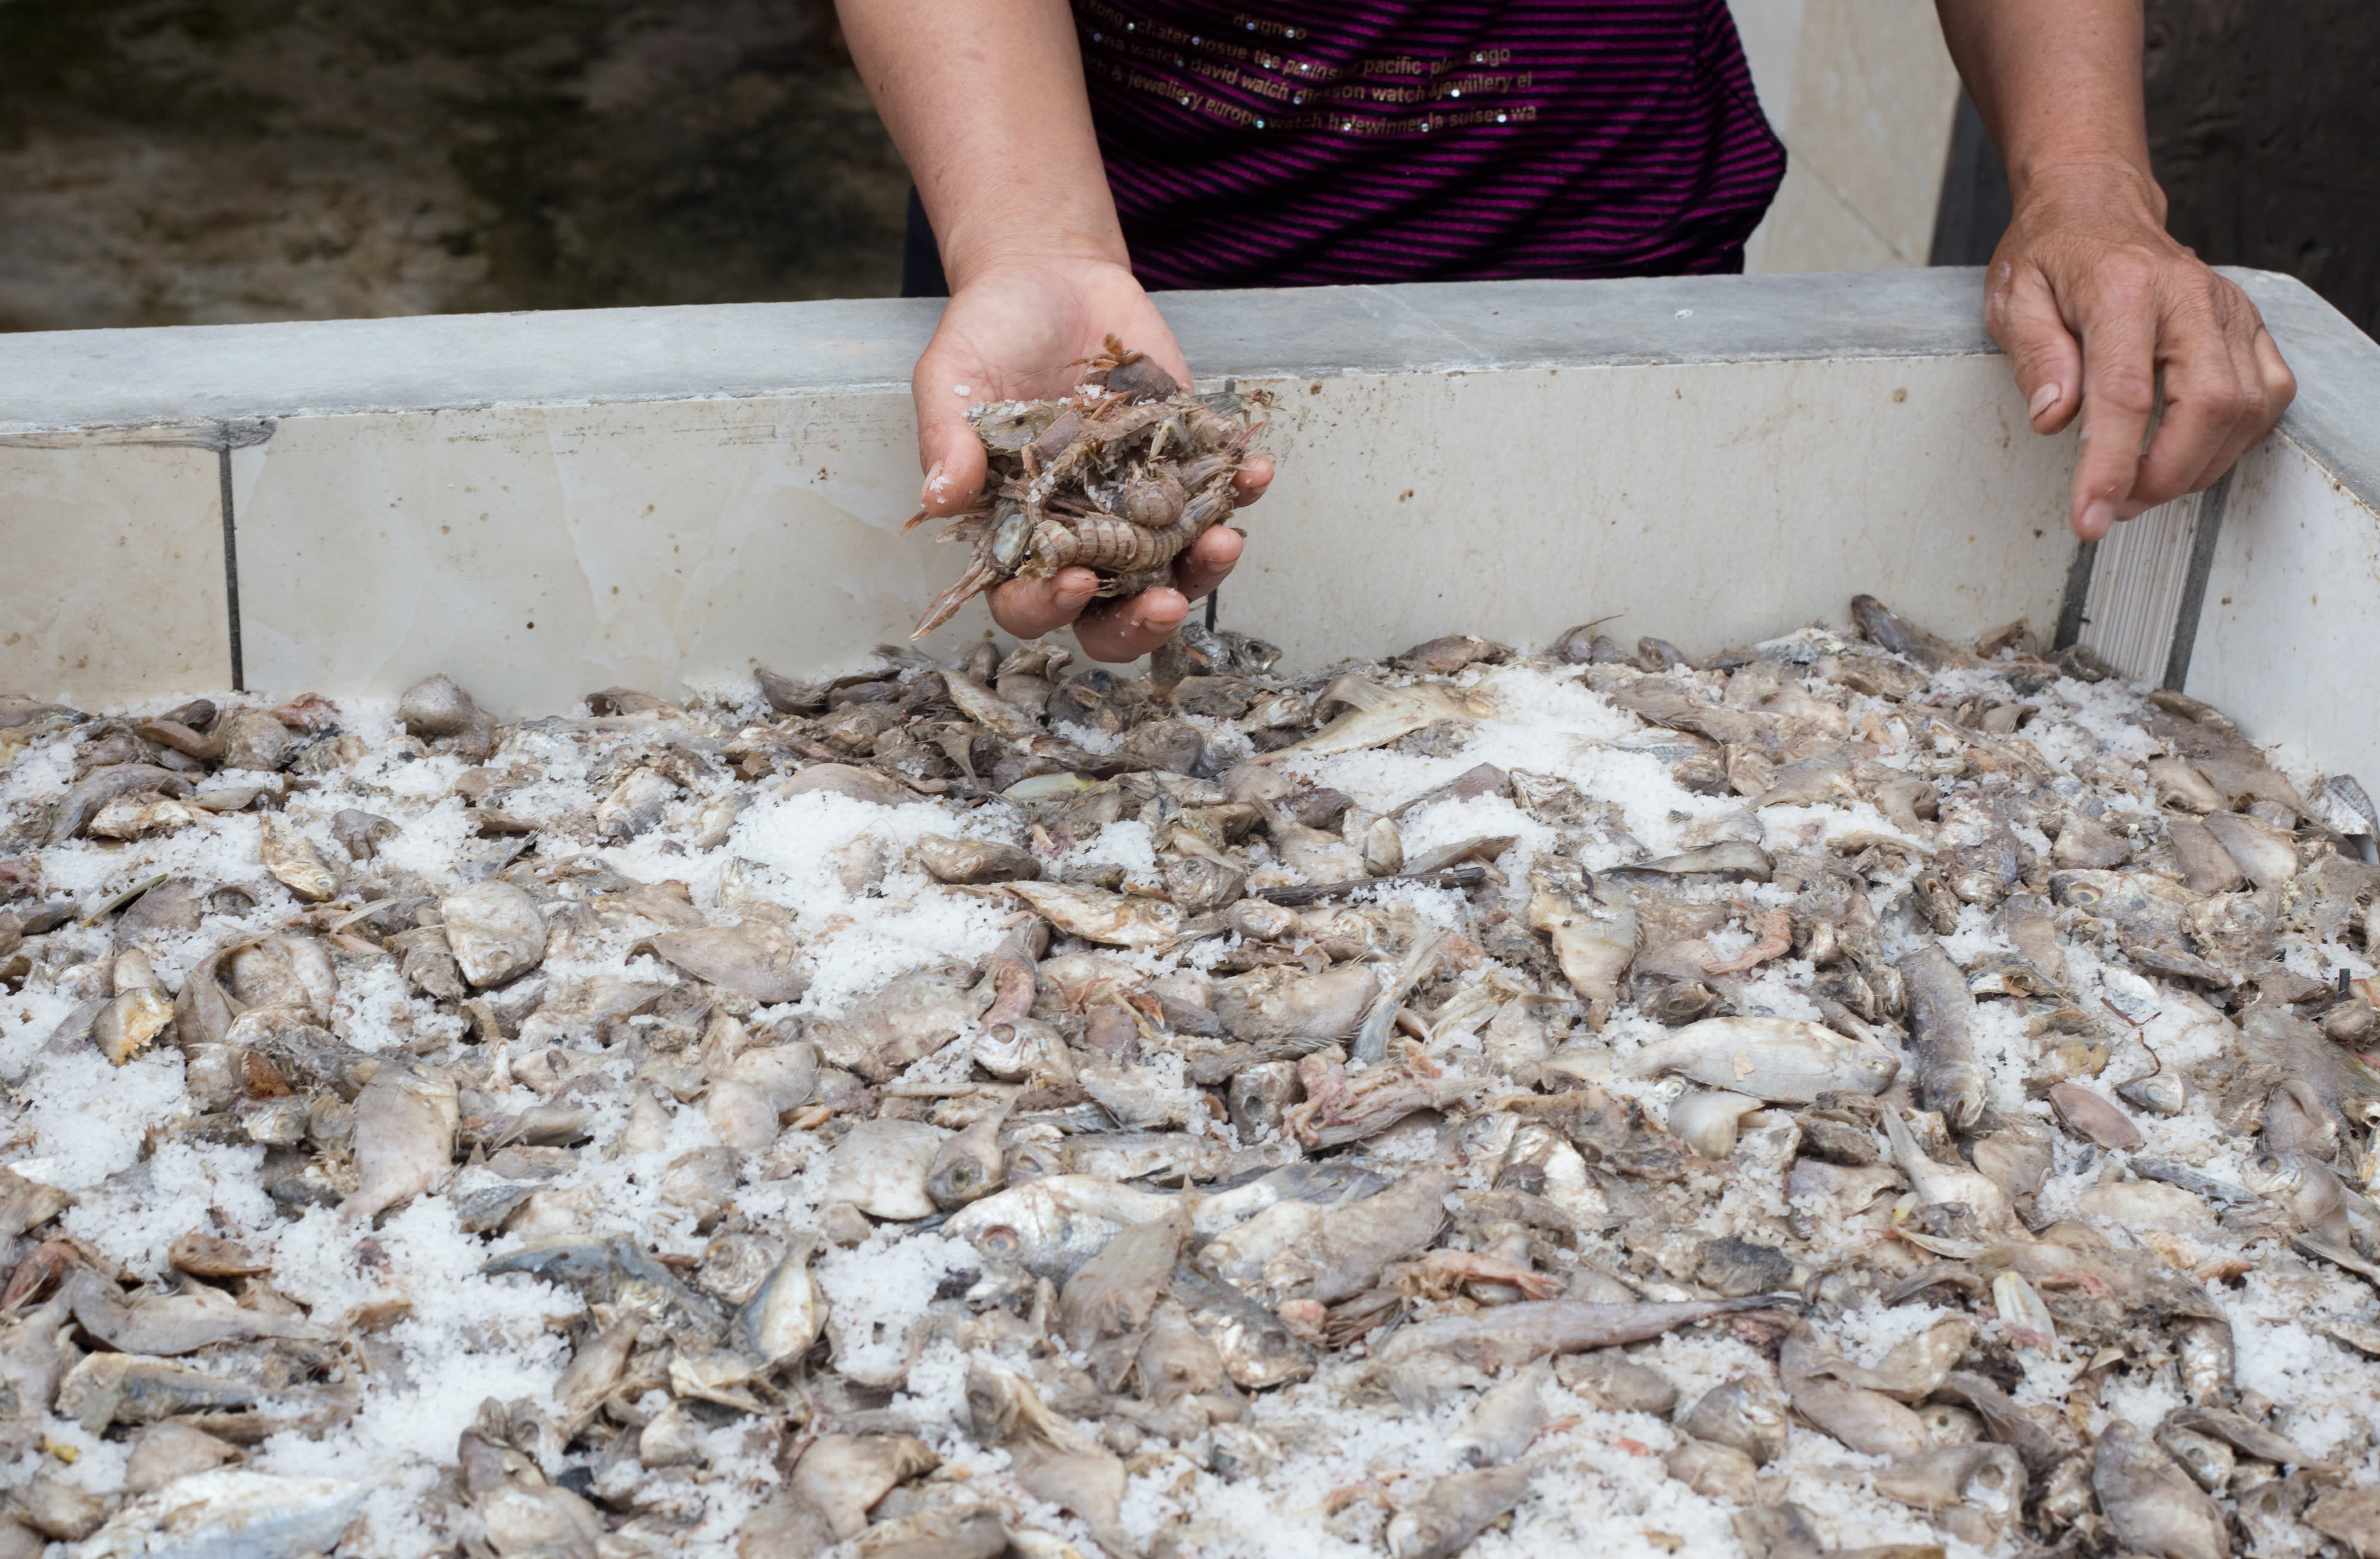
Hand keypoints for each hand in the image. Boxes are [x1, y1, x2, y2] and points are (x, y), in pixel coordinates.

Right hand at [910, 253, 1271, 660]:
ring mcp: (1138, 504)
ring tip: (1226, 538)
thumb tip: (939, 498)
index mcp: (1017, 534)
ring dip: (1207, 565)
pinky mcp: (1182, 460)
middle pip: (1113, 610)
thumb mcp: (952, 378)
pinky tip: (1253, 469)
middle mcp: (1081, 533)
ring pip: (1176, 565)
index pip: (1028, 602)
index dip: (1050, 606)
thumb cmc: (988, 334)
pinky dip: (1240, 489)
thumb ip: (946, 440)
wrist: (1049, 277)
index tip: (1077, 581)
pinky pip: (1217, 493)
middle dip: (1143, 620)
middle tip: (1169, 602)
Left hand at [1984, 163, 2294, 541]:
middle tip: (2114, 504)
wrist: (2096, 210)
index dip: (2110, 467)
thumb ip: (2034, 358)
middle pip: (2208, 407)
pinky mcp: (2249, 325)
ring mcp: (2228, 310)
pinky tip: (2186, 451)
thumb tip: (2054, 418)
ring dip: (2196, 467)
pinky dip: (2232, 441)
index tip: (2090, 517)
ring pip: (2246, 410)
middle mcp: (2190, 296)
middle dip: (2163, 476)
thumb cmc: (2052, 256)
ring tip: (2139, 483)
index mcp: (2124, 289)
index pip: (2125, 394)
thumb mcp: (2014, 300)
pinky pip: (2267, 396)